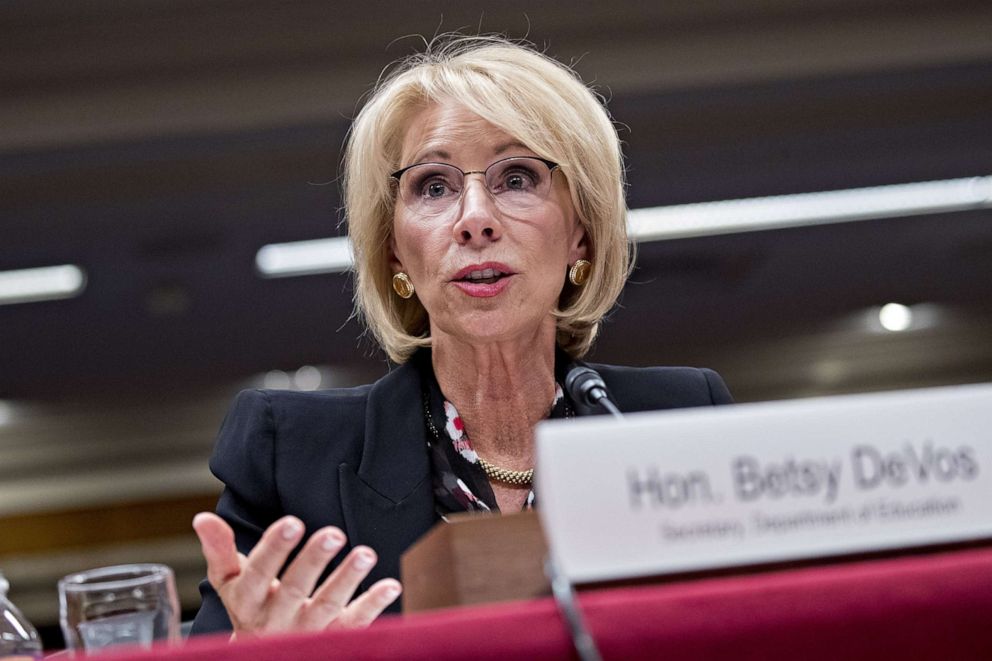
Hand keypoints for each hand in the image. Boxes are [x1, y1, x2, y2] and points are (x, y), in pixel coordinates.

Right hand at [192, 512, 401, 635]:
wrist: (261, 658)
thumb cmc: (251, 609)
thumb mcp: (231, 584)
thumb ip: (221, 550)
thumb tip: (202, 519)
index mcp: (249, 601)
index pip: (258, 573)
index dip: (274, 549)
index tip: (292, 523)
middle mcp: (276, 621)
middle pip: (294, 589)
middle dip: (313, 561)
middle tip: (333, 533)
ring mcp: (306, 635)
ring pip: (326, 608)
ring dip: (346, 580)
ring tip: (366, 554)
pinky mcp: (333, 643)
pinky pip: (355, 625)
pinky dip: (373, 605)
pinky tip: (390, 585)